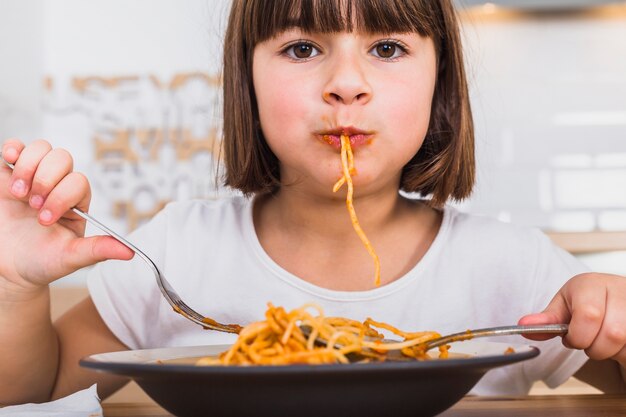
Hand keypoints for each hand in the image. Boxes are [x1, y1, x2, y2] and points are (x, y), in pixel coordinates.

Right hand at [0, 139, 132, 291]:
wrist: (8, 268)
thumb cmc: (40, 262)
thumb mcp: (70, 258)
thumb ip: (97, 250)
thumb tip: (129, 252)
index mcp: (76, 201)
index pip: (78, 182)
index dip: (62, 196)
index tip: (45, 219)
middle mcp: (56, 185)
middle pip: (62, 158)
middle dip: (46, 180)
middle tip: (32, 205)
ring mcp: (33, 178)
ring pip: (42, 149)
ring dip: (29, 167)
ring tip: (18, 194)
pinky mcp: (8, 176)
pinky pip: (15, 148)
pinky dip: (13, 149)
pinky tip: (10, 161)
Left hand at [519, 272, 625, 367]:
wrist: (613, 296)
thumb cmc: (586, 301)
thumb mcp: (563, 307)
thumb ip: (546, 320)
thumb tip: (524, 325)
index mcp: (591, 284)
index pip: (589, 315)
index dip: (578, 336)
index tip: (571, 339)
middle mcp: (619, 288)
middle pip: (612, 334)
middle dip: (595, 347)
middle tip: (588, 342)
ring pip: (625, 343)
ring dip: (611, 351)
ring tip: (602, 340)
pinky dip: (623, 352)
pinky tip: (617, 343)